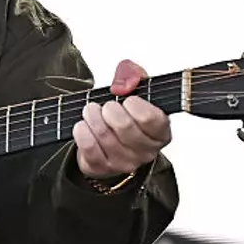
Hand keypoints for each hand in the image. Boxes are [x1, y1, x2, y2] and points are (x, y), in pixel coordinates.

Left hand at [73, 59, 172, 179]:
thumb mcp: (133, 88)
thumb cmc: (125, 113)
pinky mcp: (103, 168)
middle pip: (125, 127)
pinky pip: (90, 149)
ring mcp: (125, 163)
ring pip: (104, 136)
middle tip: (107, 105)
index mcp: (161, 132)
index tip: (128, 100)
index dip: (135, 105)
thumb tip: (123, 85)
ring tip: (91, 110)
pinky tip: (83, 125)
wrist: (107, 140)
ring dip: (93, 117)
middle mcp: (147, 151)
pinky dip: (82, 132)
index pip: (152, 119)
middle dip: (110, 110)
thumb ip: (132, 75)